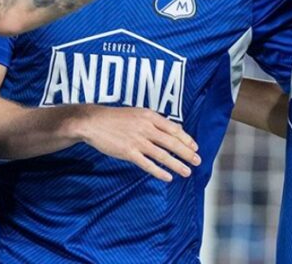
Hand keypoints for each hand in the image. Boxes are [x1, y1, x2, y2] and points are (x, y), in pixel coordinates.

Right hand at [74, 105, 200, 181]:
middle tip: (198, 161)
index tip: (195, 147)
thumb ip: (154, 121)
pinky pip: (147, 164)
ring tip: (187, 171)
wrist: (93, 122)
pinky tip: (168, 177)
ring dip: (177, 164)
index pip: (174, 129)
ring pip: (162, 155)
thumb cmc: (115, 118)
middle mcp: (146, 128)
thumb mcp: (137, 113)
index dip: (186, 139)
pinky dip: (159, 171)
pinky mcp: (128, 152)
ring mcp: (137, 140)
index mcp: (150, 116)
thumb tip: (172, 129)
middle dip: (187, 153)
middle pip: (172, 142)